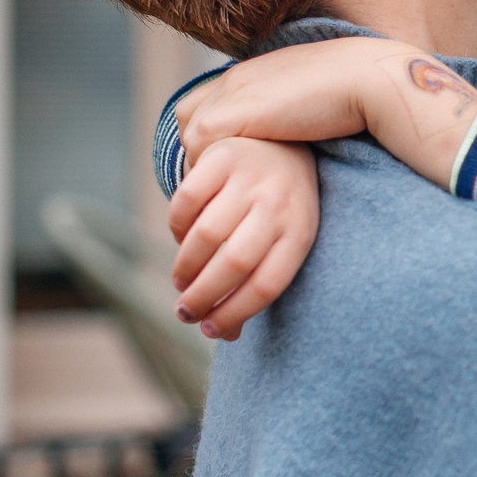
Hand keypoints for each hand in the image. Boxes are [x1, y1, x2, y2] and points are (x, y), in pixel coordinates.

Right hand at [168, 137, 319, 339]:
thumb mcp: (282, 243)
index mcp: (300, 232)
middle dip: (203, 296)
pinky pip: (186, 201)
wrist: (283, 140)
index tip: (210, 330)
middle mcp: (278, 204)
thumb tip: (225, 335)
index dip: (235, 313)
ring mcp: (250, 177)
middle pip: (235, 263)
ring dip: (185, 268)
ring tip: (181, 283)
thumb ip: (255, 284)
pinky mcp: (221, 155)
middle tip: (185, 312)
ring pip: (206, 236)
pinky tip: (181, 241)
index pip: (268, 284)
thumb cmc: (279, 209)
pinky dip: (176, 229)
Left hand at [178, 36, 420, 170]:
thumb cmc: (350, 92)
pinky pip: (199, 149)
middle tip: (218, 180)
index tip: (226, 161)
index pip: (202, 101)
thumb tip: (290, 131)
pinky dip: (208, 169)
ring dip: (202, 164)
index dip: (208, 133)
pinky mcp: (231, 115)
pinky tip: (233, 185)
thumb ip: (286, 108)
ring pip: (189, 136)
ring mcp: (229, 94)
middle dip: (197, 149)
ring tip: (224, 188)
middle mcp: (232, 78)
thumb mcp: (307, 97)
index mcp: (249, 71)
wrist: (362, 80)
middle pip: (187, 117)